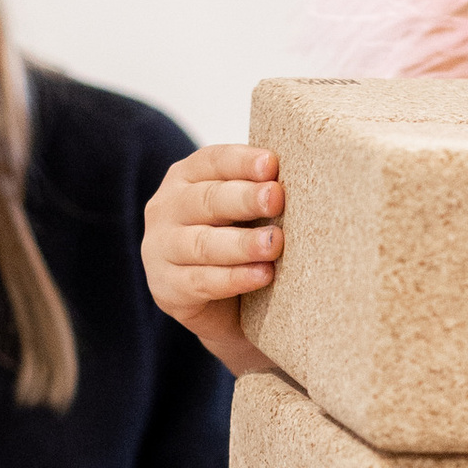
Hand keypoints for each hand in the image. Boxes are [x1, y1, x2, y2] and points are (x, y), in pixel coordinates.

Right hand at [142, 142, 286, 376]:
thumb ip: (261, 191)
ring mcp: (160, 248)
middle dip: (245, 199)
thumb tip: (307, 173)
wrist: (221, 306)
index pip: (213, 161)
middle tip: (276, 199)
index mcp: (186, 177)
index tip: (272, 165)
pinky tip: (262, 275)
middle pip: (207, 200)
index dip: (242, 162)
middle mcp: (166, 208)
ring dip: (242, 243)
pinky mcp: (166, 288)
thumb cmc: (239, 242)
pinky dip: (234, 278)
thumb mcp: (246, 212)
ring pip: (203, 243)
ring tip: (275, 243)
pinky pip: (201, 282)